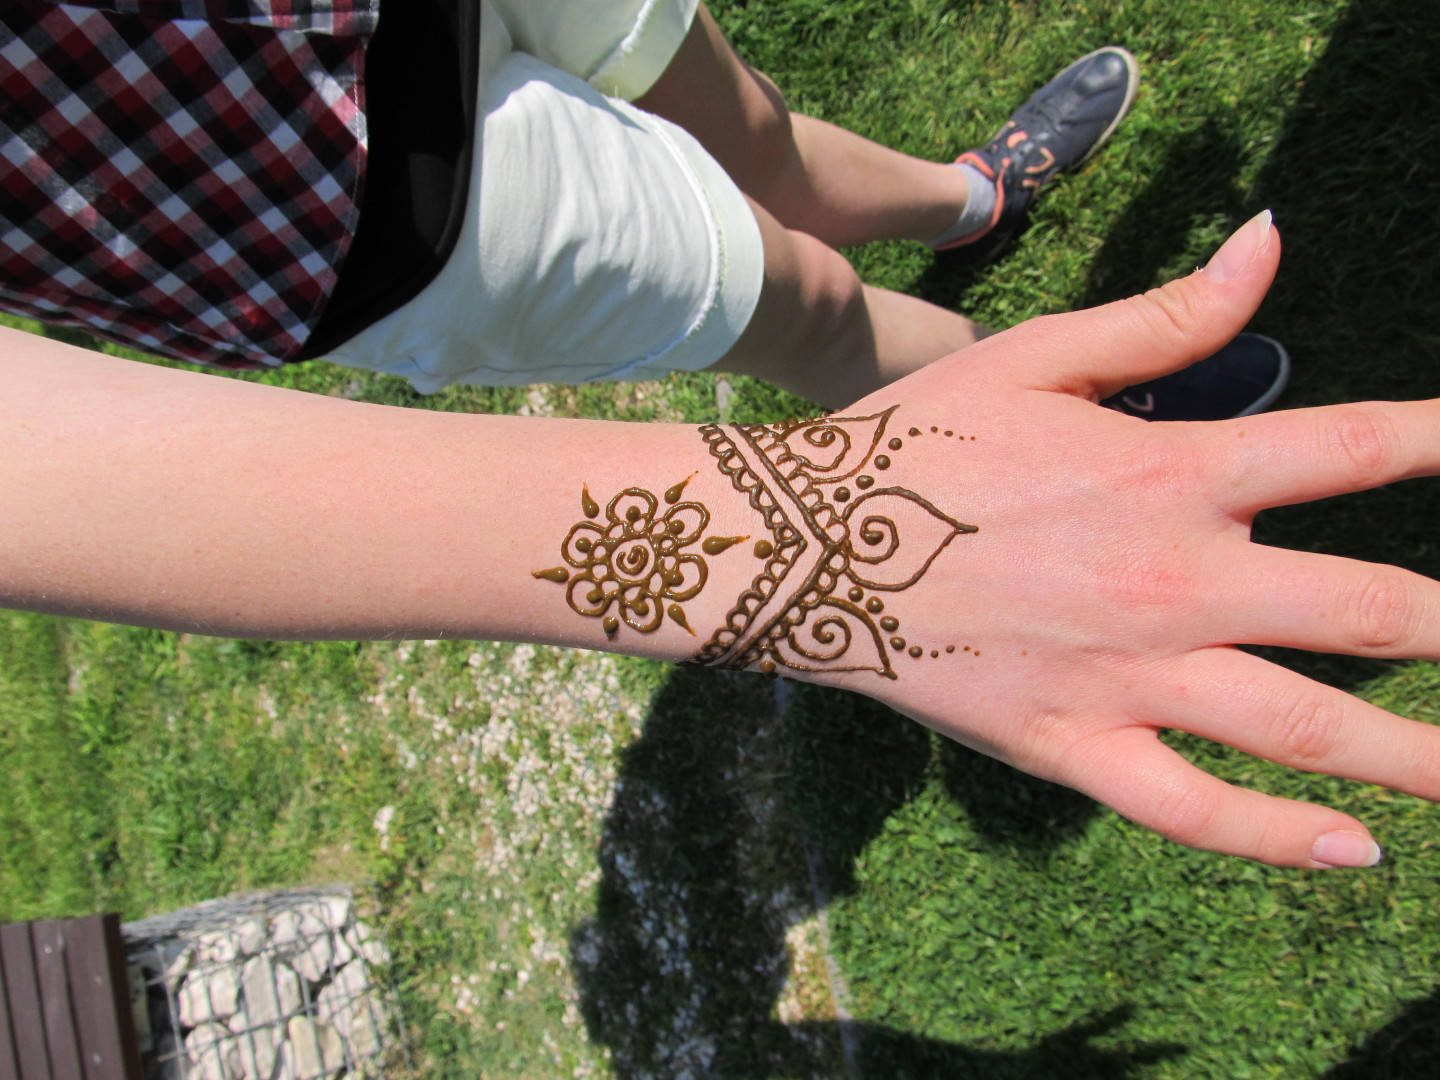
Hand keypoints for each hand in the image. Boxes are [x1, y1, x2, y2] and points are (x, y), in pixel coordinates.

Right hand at [799, 212, 1439, 866]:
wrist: (807, 545)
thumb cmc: (920, 442)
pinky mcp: (1072, 747)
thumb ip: (1169, 315)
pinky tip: (1356, 851)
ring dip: (1420, 755)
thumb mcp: (1039, 359)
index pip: (1355, 447)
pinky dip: (1275, 837)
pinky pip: (1191, 809)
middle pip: (1373, 612)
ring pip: (1305, 728)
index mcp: (1172, 472)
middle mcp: (1173, 579)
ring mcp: (1127, 676)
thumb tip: (1273, 239)